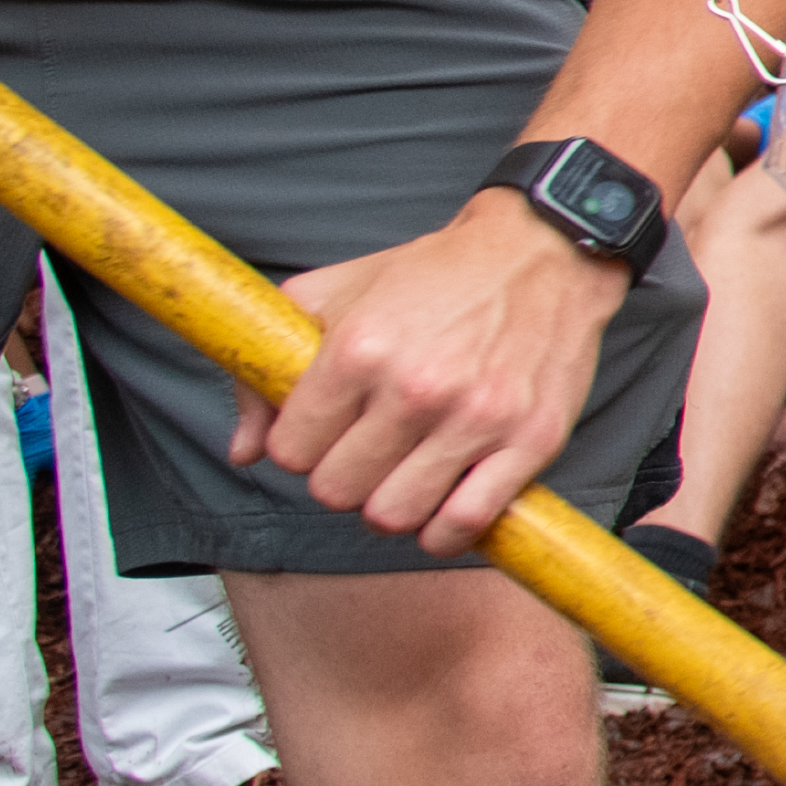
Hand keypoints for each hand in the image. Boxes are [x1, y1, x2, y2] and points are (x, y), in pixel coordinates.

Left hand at [235, 189, 642, 541]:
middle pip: (336, 490)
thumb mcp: (333, 297)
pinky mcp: (530, 439)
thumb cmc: (434, 274)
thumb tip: (243, 452)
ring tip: (402, 478)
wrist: (541, 253)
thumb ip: (271, 371)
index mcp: (359, 348)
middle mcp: (415, 386)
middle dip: (342, 478)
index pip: (290, 451)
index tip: (326, 434)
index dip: (301, 448)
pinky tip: (442, 509)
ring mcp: (476, 417)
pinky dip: (444, 533)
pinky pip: (465, 522)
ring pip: (393, 515)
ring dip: (388, 507)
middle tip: (366, 454)